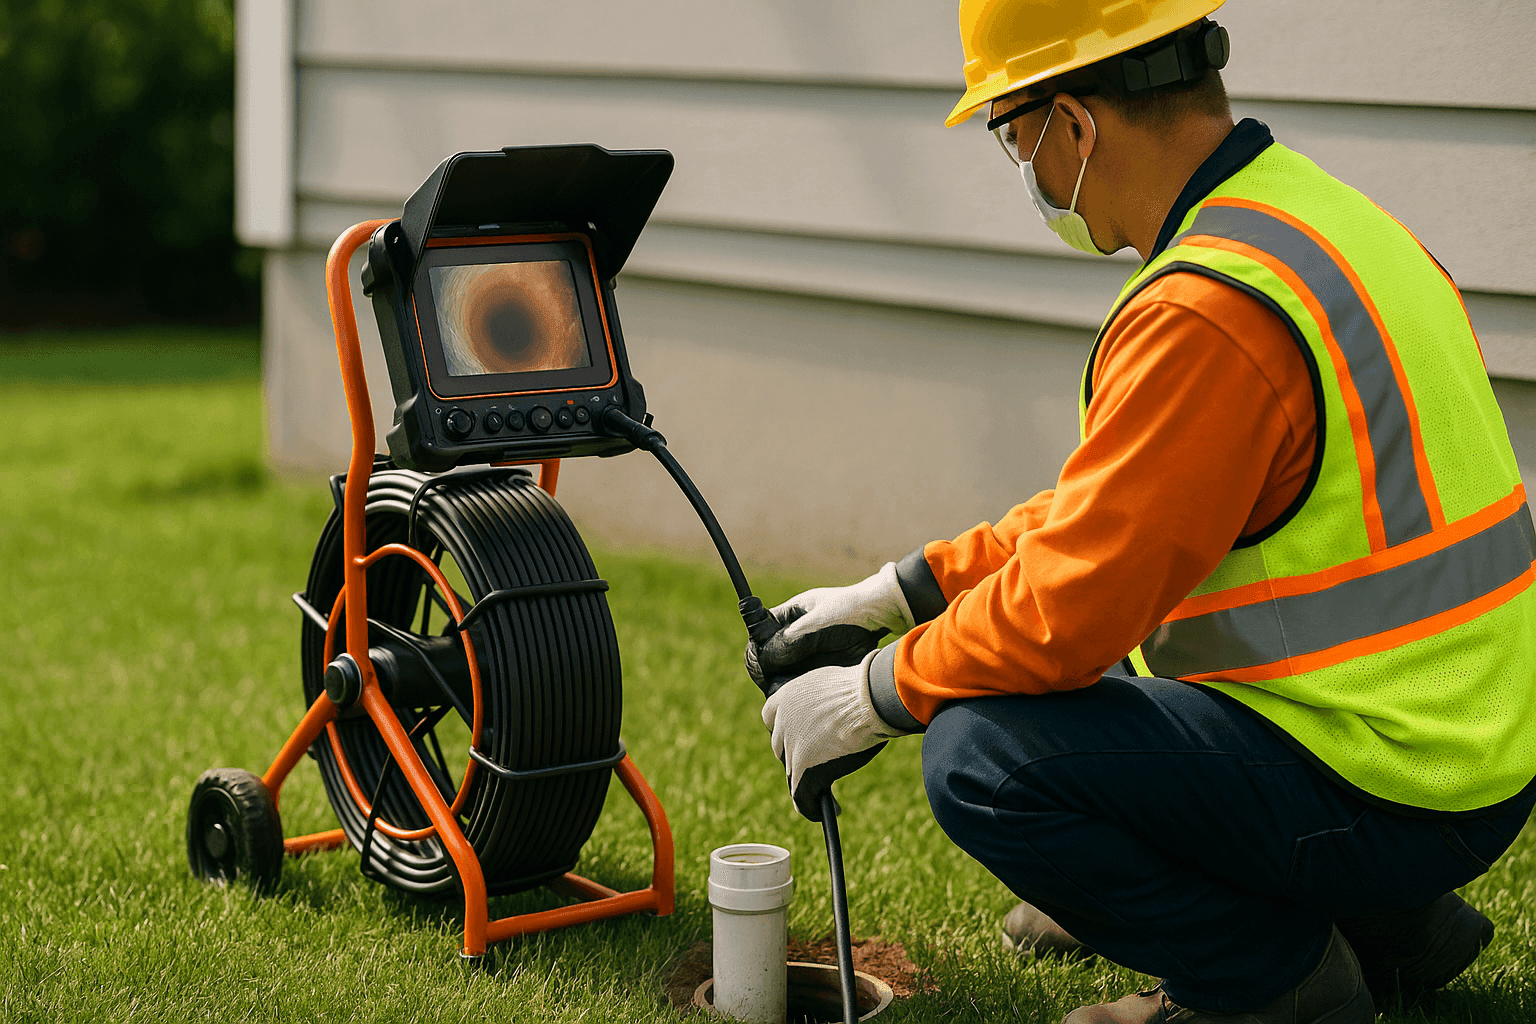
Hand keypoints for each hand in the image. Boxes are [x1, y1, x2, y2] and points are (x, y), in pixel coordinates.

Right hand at [745, 562, 912, 687]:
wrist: (884, 615)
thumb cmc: (850, 610)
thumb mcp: (817, 623)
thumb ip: (789, 641)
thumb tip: (763, 659)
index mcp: (789, 616)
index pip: (760, 636)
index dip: (757, 652)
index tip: (760, 668)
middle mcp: (795, 635)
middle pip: (770, 658)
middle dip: (768, 672)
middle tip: (772, 686)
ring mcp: (809, 652)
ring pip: (785, 673)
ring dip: (783, 684)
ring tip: (787, 694)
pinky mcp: (823, 667)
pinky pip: (804, 682)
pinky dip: (800, 690)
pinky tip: (803, 696)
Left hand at [761, 650, 903, 819]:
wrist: (868, 699)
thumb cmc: (863, 688)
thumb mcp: (834, 686)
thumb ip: (823, 701)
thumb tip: (835, 713)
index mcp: (786, 697)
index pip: (771, 717)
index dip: (784, 729)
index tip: (798, 736)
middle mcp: (782, 722)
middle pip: (782, 747)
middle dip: (796, 755)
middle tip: (817, 763)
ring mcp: (792, 748)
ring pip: (794, 772)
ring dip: (808, 783)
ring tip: (823, 794)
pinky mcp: (804, 772)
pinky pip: (802, 797)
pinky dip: (810, 807)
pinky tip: (824, 811)